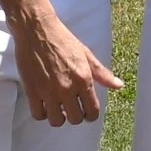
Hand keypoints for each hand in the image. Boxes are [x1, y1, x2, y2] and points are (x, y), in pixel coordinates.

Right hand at [9, 9, 122, 125]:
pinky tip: (45, 105)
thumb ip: (102, 73)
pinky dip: (42, 113)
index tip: (87, 112)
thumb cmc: (62, 39)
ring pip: (57, 121)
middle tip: (71, 108)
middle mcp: (67, 88)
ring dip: (59, 117)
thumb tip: (118, 85)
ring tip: (58, 107)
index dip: (91, 115)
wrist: (36, 30)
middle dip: (76, 115)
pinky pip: (38, 114)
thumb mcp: (86, 54)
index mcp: (83, 79)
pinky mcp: (32, 91)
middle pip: (76, 119)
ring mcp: (48, 91)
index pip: (92, 111)